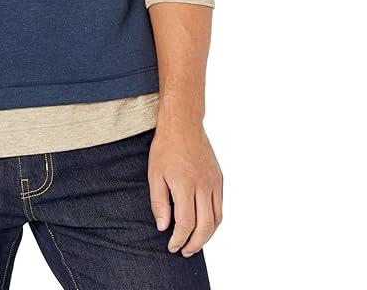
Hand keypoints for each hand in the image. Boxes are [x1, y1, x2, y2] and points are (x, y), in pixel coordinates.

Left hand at [147, 121, 222, 256]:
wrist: (183, 124)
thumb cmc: (165, 148)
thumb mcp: (154, 174)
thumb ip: (159, 202)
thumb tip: (163, 227)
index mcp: (185, 185)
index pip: (186, 223)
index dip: (179, 239)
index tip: (172, 246)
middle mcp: (203, 186)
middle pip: (205, 226)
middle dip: (195, 243)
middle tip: (184, 251)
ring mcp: (214, 182)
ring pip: (216, 219)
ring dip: (207, 236)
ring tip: (194, 242)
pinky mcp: (219, 179)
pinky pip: (220, 206)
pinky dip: (214, 220)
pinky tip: (203, 224)